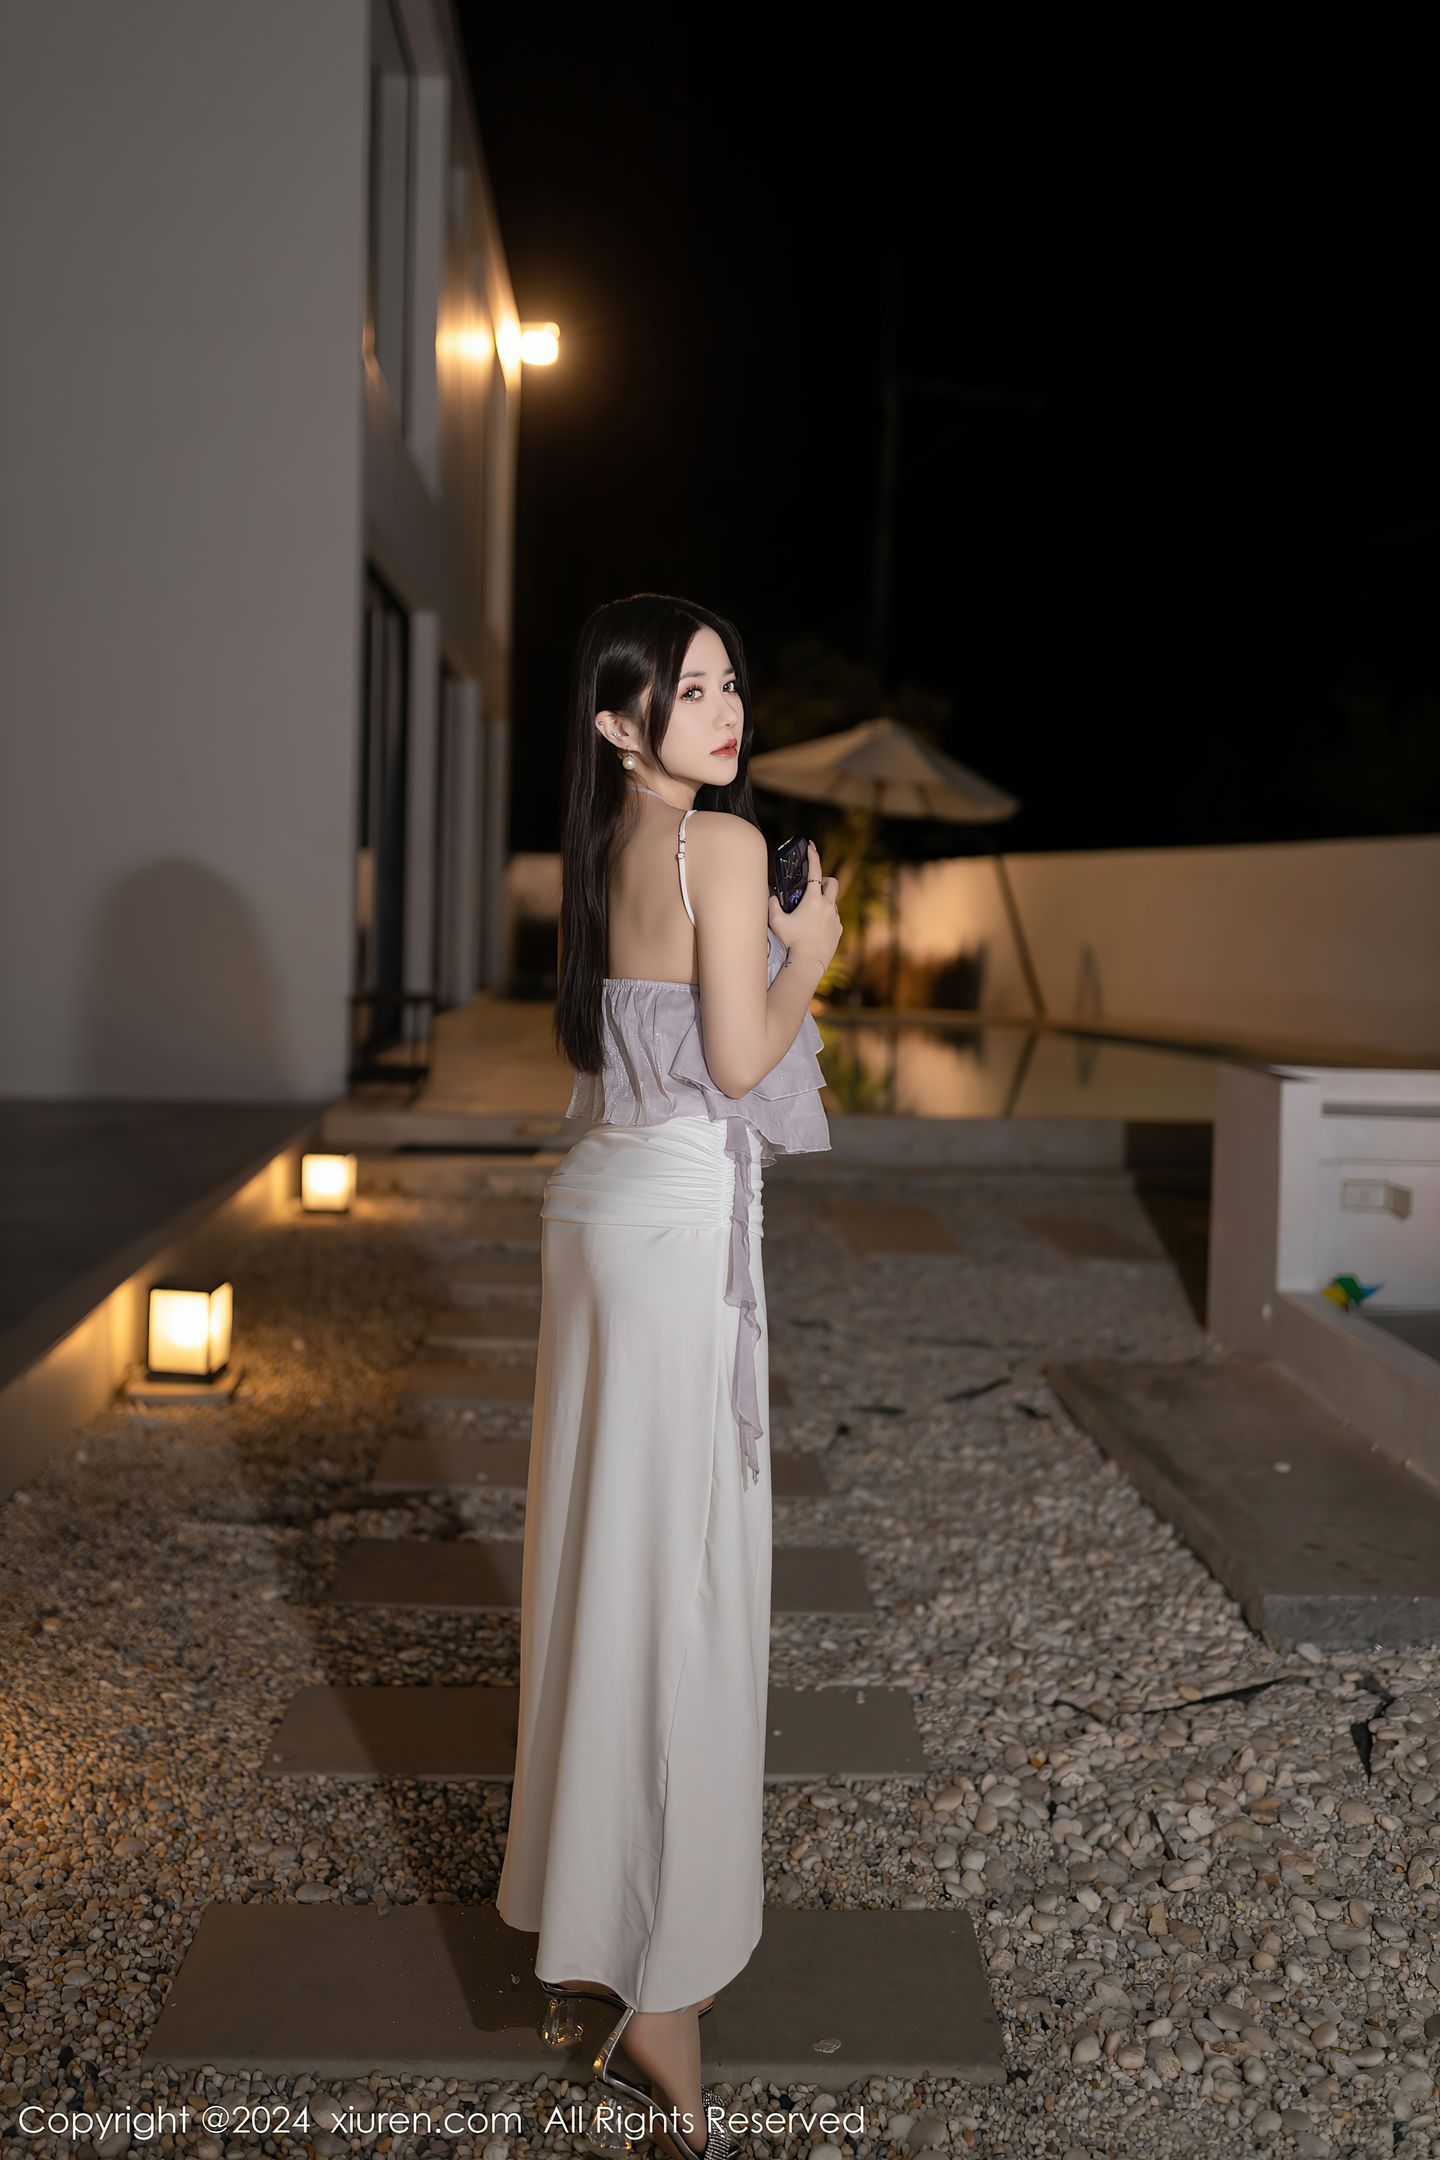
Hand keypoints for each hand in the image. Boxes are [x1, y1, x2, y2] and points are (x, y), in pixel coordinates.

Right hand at [767, 841, 841, 974]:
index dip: (813, 856)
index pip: (815, 871)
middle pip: (832, 882)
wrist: (808, 963)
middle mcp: (828, 906)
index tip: (811, 846)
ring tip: (810, 916)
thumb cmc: (791, 943)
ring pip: (832, 902)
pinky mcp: (839, 930)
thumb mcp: (776, 923)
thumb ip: (772, 905)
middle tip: (814, 887)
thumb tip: (771, 895)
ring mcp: (836, 918)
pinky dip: (826, 918)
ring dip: (823, 903)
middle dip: (825, 880)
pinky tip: (815, 930)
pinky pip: (834, 918)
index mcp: (813, 900)